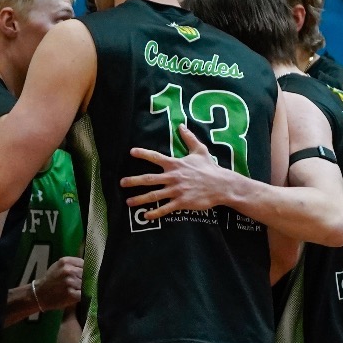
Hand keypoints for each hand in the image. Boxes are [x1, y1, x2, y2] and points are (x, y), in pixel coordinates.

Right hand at [32, 255, 83, 311]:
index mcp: (65, 261)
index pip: (84, 263)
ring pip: (86, 284)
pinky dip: (81, 296)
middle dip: (84, 279)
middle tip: (78, 284)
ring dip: (83, 288)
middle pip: (86, 274)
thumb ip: (72, 264)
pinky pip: (83, 294)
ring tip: (75, 290)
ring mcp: (70, 282)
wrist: (40, 294)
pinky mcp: (71, 294)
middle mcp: (68, 270)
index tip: (83, 274)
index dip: (85, 270)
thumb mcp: (58, 266)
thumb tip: (88, 266)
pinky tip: (75, 296)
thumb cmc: (50, 280)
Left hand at [120, 126, 239, 216]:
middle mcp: (173, 177)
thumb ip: (189, 138)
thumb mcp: (200, 150)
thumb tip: (181, 126)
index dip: (143, 154)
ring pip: (154, 195)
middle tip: (122, 183)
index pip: (156, 157)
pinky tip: (145, 216)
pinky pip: (165, 209)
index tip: (131, 152)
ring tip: (128, 202)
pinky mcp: (182, 202)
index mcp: (176, 164)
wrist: (221, 185)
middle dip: (134, 181)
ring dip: (140, 199)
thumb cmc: (210, 168)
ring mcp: (177, 191)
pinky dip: (155, 213)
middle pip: (149, 179)